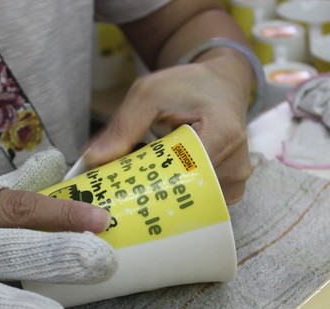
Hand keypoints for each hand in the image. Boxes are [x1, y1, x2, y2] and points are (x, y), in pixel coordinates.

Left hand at [85, 52, 252, 203]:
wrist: (221, 85)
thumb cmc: (187, 86)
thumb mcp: (150, 94)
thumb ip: (123, 126)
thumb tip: (92, 159)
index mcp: (224, 134)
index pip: (181, 173)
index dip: (148, 181)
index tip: (120, 183)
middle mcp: (237, 164)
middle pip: (185, 193)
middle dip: (151, 191)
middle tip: (125, 183)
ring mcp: (237, 181)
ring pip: (190, 202)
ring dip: (164, 193)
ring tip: (145, 178)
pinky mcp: (232, 189)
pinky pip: (199, 202)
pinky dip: (178, 194)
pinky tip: (164, 180)